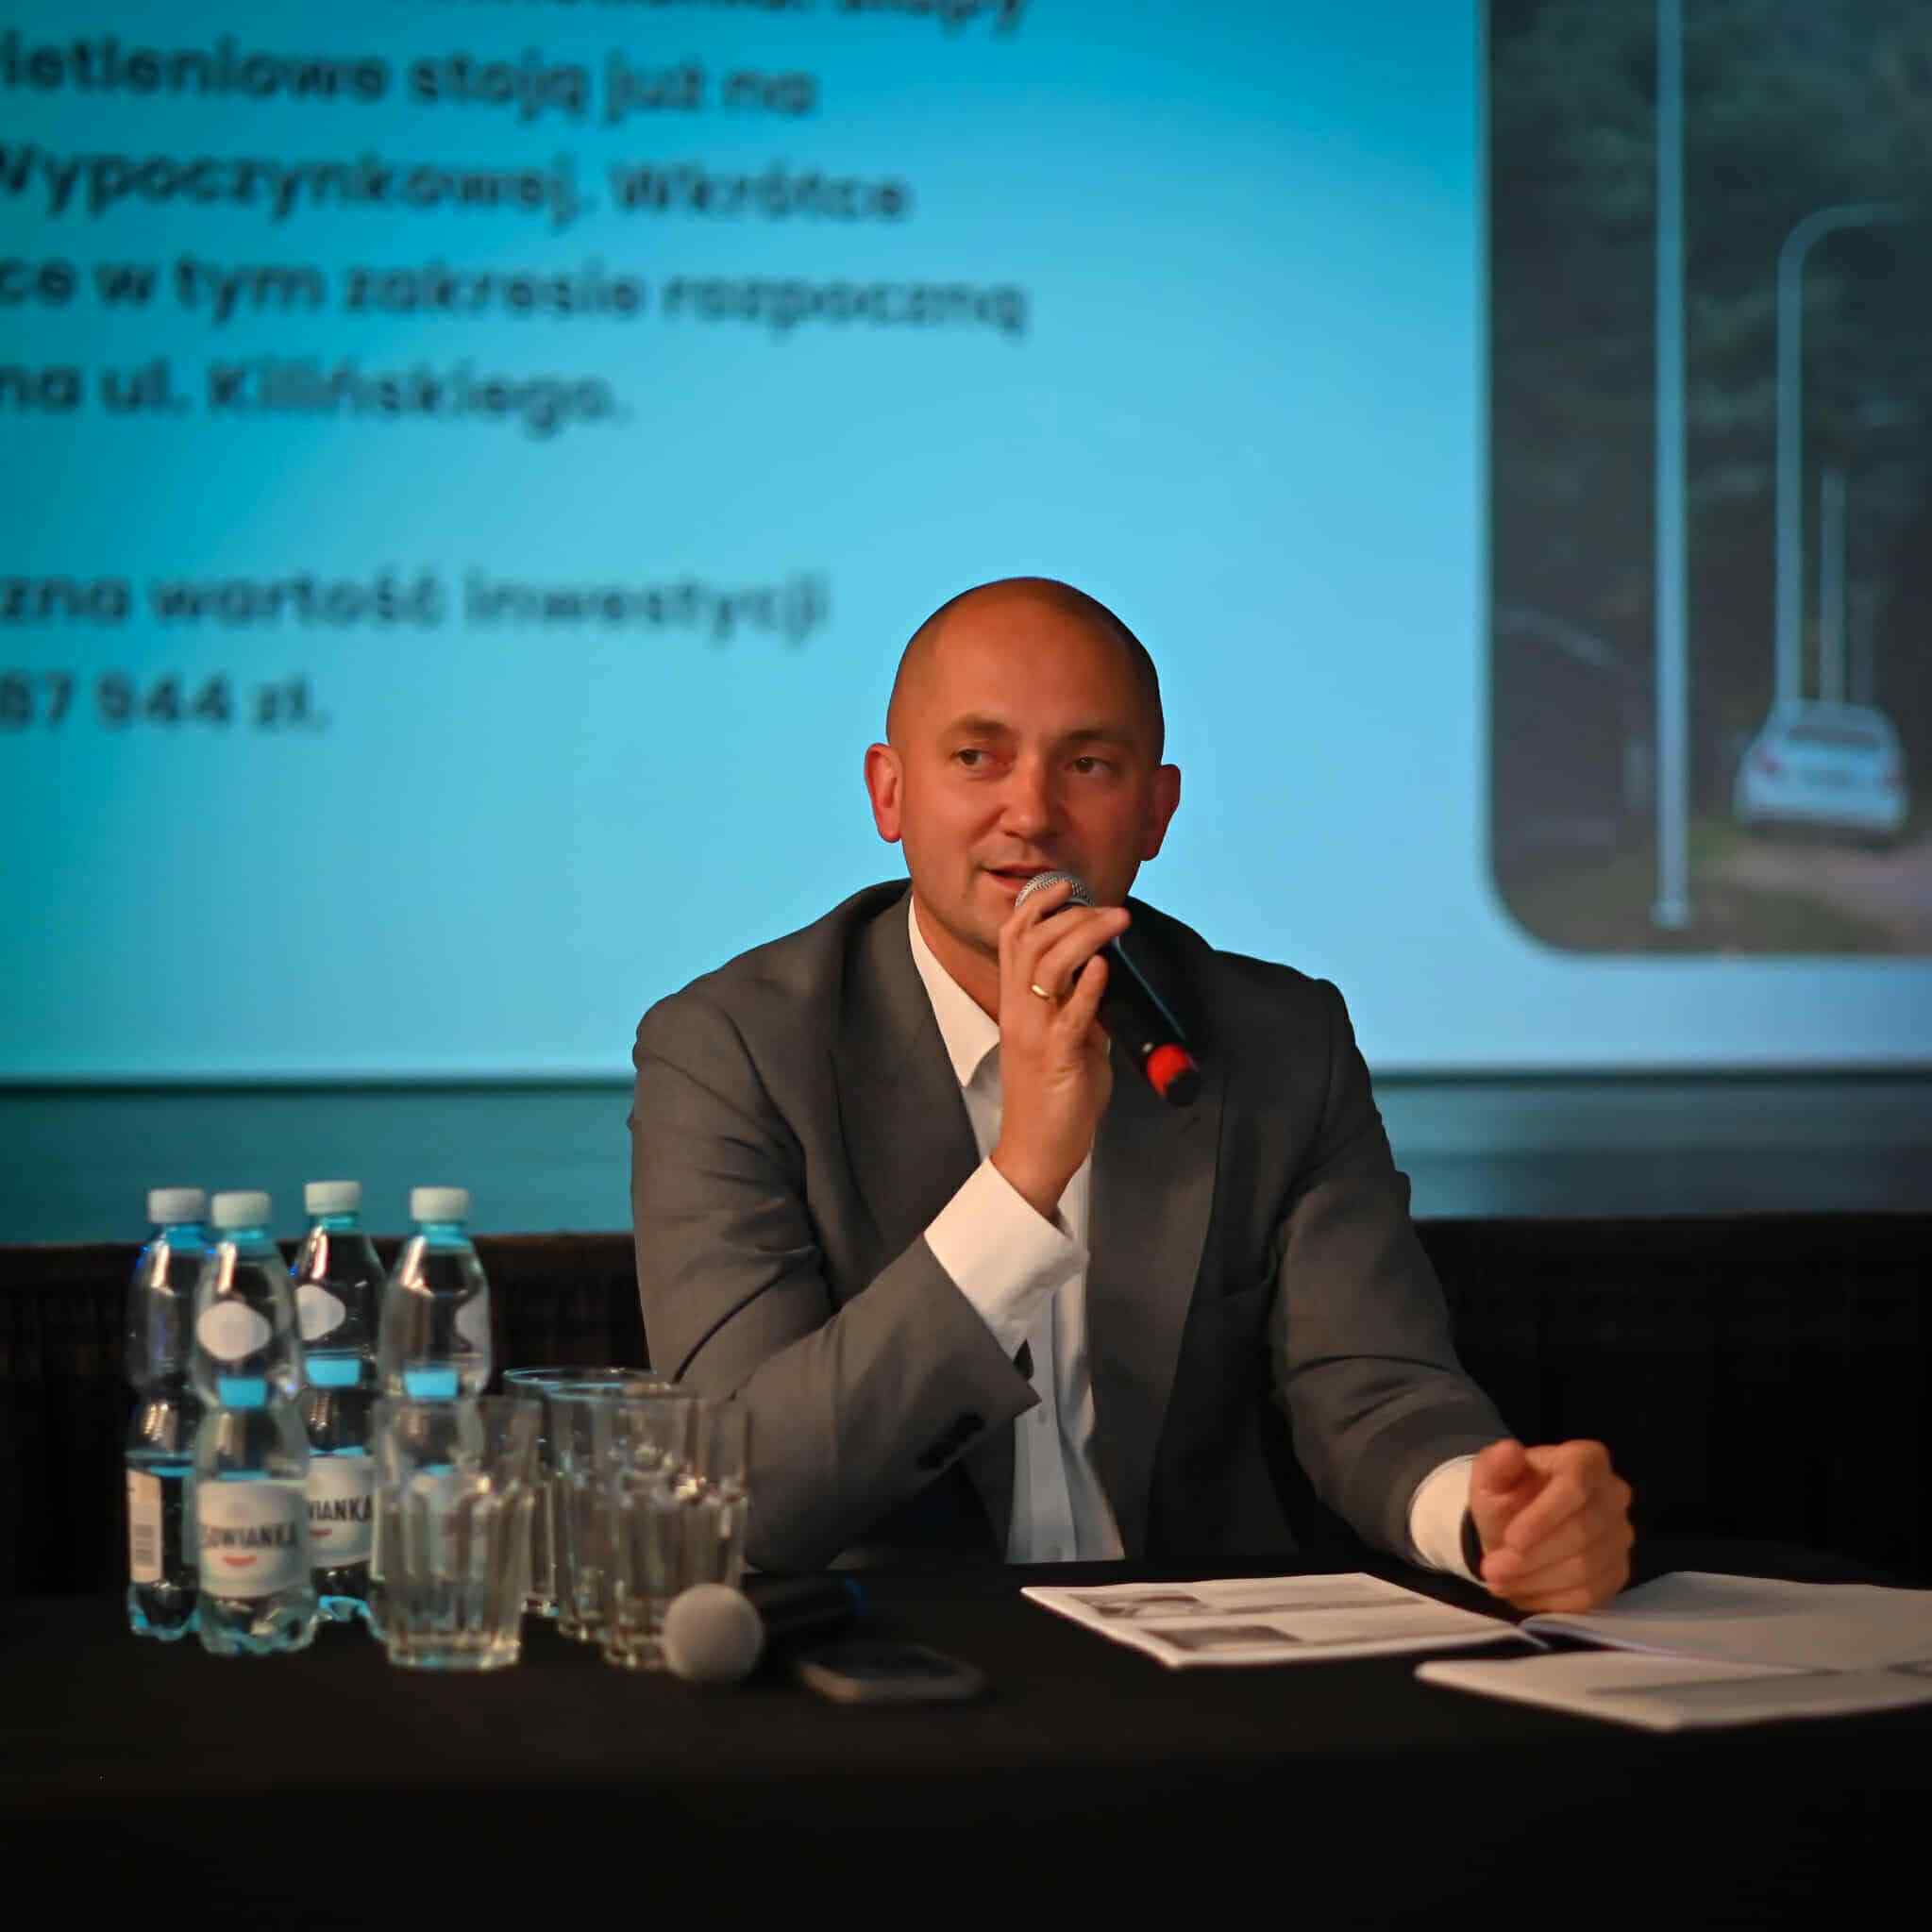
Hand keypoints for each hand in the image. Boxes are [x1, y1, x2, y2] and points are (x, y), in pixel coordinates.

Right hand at [989, 878, 1129, 1219]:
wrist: (1036, 1150)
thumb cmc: (1052, 1098)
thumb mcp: (1065, 1040)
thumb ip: (1080, 1008)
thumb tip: (1105, 978)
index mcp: (1017, 1004)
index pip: (1014, 939)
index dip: (1036, 905)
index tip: (1066, 886)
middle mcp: (1020, 1012)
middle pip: (1030, 941)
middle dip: (1070, 913)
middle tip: (1108, 906)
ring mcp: (1035, 1034)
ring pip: (1047, 967)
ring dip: (1084, 937)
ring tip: (1115, 921)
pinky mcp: (1056, 1059)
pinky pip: (1070, 1016)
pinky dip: (1089, 987)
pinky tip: (1106, 967)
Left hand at [1467, 1438, 1633, 1612]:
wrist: (1515, 1531)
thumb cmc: (1507, 1497)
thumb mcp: (1489, 1478)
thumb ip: (1495, 1465)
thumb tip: (1510, 1451)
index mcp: (1586, 1459)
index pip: (1575, 1485)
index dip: (1544, 1517)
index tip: (1511, 1540)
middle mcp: (1615, 1493)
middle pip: (1582, 1532)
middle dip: (1532, 1556)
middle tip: (1491, 1570)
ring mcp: (1621, 1535)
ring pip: (1587, 1568)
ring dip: (1537, 1580)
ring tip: (1499, 1582)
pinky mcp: (1619, 1571)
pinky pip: (1592, 1595)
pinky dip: (1551, 1599)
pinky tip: (1522, 1593)